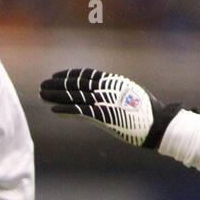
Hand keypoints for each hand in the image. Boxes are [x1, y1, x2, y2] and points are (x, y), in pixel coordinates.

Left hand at [39, 68, 182, 148]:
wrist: (158, 124)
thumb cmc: (148, 113)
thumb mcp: (131, 97)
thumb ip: (117, 93)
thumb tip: (108, 93)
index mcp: (113, 81)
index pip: (86, 75)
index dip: (69, 75)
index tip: (57, 76)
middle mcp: (107, 88)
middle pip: (76, 84)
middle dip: (58, 84)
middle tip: (42, 85)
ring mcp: (104, 101)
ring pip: (74, 96)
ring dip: (56, 95)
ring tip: (41, 94)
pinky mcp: (104, 116)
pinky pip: (80, 111)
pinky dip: (65, 110)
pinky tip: (53, 110)